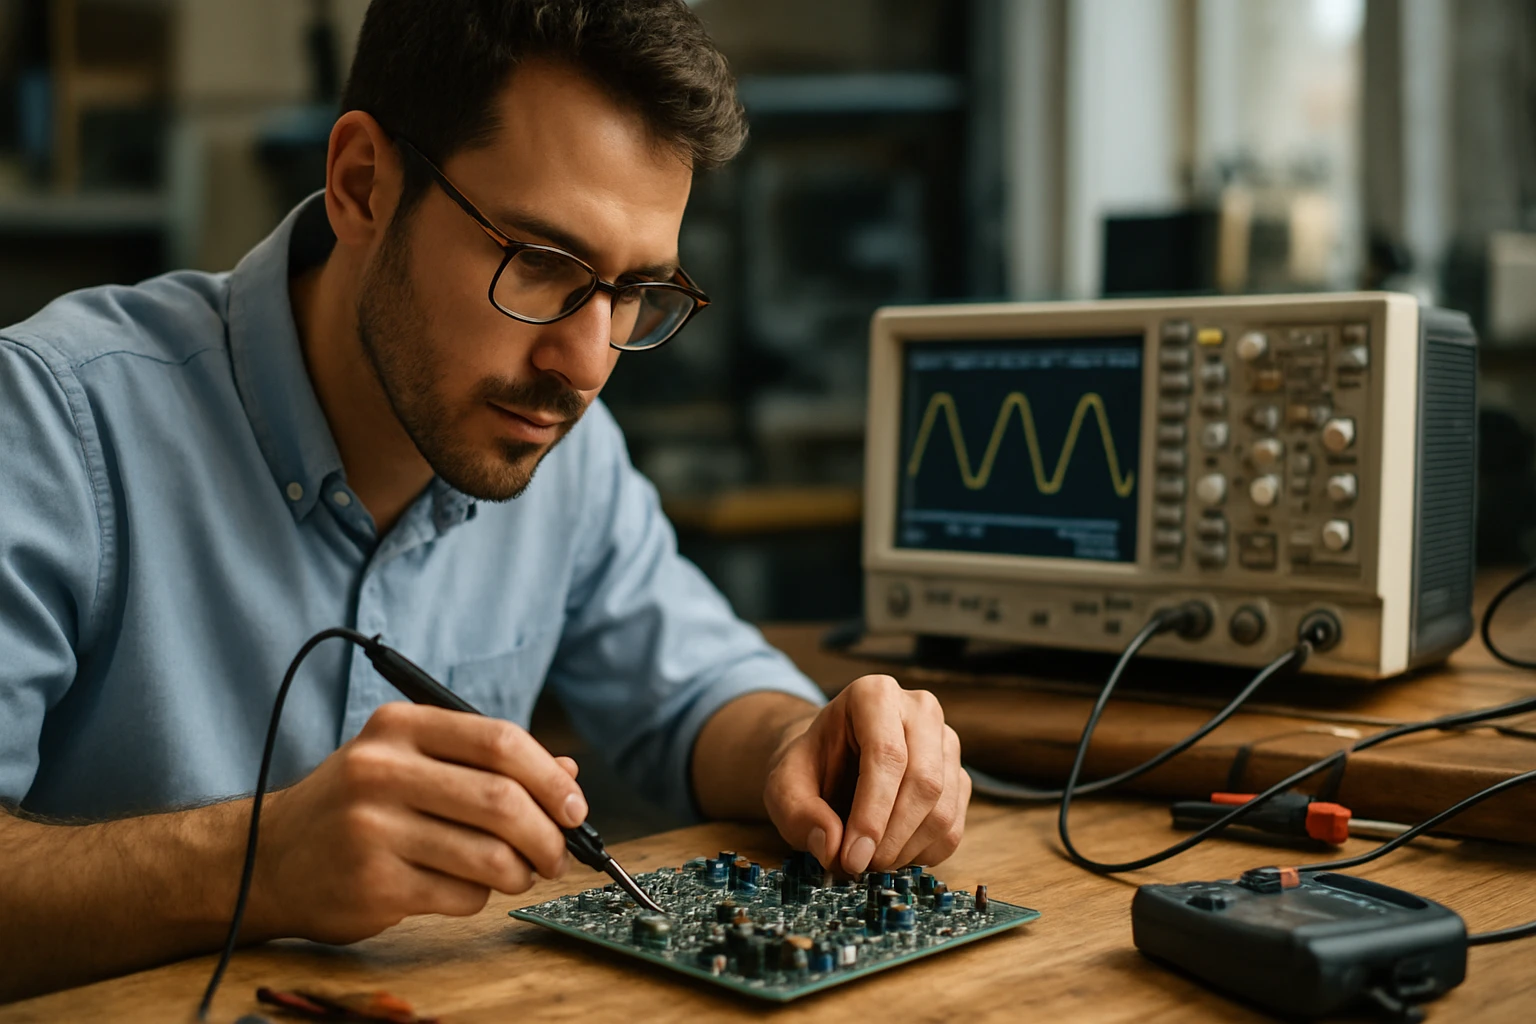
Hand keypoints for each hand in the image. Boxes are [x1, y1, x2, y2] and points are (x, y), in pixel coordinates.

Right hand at [253, 702, 586, 942]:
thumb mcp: (412, 761)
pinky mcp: (373, 884)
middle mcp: (382, 770)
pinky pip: (462, 894)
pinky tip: (463, 886)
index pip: (500, 741)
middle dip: (548, 834)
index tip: (574, 807)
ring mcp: (373, 829)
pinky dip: (479, 896)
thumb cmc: (357, 804)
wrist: (269, 858)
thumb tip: (569, 774)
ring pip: (489, 855)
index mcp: (399, 727)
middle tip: (558, 852)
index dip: (550, 778)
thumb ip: (486, 762)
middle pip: (502, 800)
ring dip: (520, 871)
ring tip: (516, 872)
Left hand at [763, 674, 968, 875]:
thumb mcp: (783, 786)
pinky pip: (954, 827)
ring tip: (869, 861)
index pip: (887, 755)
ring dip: (905, 850)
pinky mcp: (958, 777)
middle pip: (923, 782)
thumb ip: (799, 813)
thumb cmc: (810, 768)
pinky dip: (922, 854)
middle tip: (859, 866)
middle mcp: (920, 710)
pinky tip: (891, 854)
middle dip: (891, 837)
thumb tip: (831, 847)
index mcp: (874, 695)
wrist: (831, 763)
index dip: (872, 813)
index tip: (852, 857)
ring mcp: (946, 743)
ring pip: (943, 809)